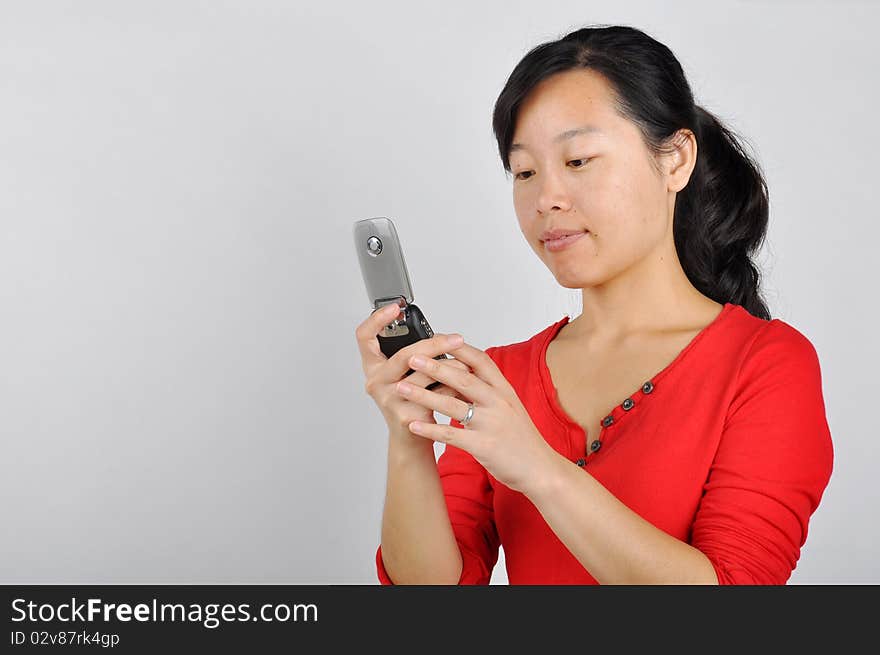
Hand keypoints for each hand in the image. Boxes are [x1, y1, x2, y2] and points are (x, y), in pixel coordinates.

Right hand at [355, 302, 473, 443]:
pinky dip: (452, 387)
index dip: (377, 319)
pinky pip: (434, 394)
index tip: (395, 307)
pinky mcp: (406, 415)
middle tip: (456, 339)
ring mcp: (388, 399)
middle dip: (434, 345)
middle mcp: (376, 382)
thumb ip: (413, 356)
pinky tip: (462, 387)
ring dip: (450, 367)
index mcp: (373, 367)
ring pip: (423, 374)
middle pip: (404, 354)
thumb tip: (442, 336)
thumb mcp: (404, 375)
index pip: (364, 337)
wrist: (411, 438)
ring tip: (465, 364)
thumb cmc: (410, 401)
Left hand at [393, 339, 560, 494]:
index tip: (437, 339)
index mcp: (505, 390)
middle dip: (434, 366)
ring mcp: (491, 424)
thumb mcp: (510, 408)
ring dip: (423, 395)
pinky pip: (450, 434)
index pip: (481, 361)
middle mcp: (498, 403)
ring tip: (402, 388)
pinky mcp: (483, 446)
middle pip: (462, 378)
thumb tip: (460, 375)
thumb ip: (487, 392)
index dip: (458, 349)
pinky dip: (429, 429)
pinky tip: (413, 424)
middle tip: (411, 358)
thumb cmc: (522, 438)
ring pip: (451, 405)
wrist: (540, 469)